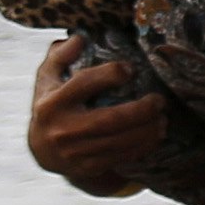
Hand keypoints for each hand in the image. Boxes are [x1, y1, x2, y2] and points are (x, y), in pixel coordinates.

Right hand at [25, 36, 170, 197]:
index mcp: (53, 102)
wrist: (41, 149)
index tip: (130, 68)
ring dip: (146, 131)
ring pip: (118, 142)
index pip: (83, 85)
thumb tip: (80, 38)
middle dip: (139, 111)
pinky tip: (155, 135)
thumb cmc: (51, 103)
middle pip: (108, 120)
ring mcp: (75, 152)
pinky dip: (141, 146)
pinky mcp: (88, 167)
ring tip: (163, 118)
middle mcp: (63, 129)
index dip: (109, 75)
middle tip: (159, 100)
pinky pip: (120, 157)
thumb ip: (61, 55)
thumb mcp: (47, 76)